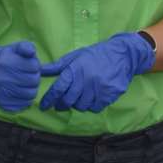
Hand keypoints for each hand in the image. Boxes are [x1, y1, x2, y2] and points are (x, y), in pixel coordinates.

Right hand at [0, 41, 43, 113]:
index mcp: (6, 62)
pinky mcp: (3, 103)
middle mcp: (1, 78)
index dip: (35, 65)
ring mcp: (1, 92)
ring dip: (32, 88)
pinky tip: (21, 92)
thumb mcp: (16, 49)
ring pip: (31, 94)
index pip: (34, 66)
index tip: (29, 65)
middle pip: (33, 81)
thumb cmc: (9, 59)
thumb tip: (31, 51)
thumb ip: (26, 47)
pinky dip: (27, 99)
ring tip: (25, 83)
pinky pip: (24, 104)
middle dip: (34, 77)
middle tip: (28, 75)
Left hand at [39, 33, 154, 113]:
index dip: (49, 99)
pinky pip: (94, 108)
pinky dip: (91, 105)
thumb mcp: (76, 56)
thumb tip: (40, 70)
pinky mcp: (108, 95)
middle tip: (60, 104)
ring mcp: (98, 89)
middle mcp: (86, 80)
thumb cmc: (97, 54)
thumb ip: (57, 65)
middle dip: (61, 104)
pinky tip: (92, 97)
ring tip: (80, 97)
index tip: (43, 106)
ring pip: (81, 106)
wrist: (123, 55)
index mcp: (76, 69)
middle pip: (68, 100)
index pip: (58, 88)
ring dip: (77, 104)